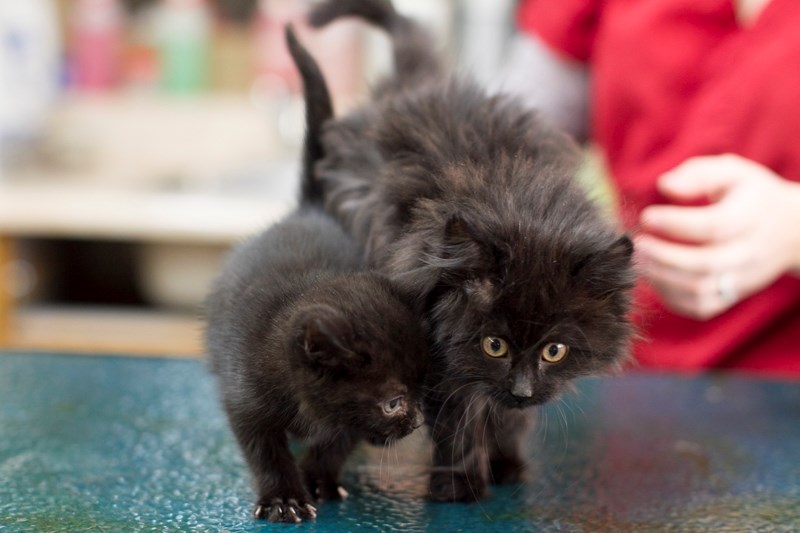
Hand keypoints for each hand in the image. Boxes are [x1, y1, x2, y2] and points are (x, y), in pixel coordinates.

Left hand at [636, 154, 799, 319]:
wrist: (792, 230)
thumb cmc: (751, 195)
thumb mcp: (732, 171)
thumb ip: (697, 174)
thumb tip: (663, 186)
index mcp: (750, 218)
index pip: (713, 226)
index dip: (675, 224)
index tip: (646, 216)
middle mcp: (749, 253)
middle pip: (705, 264)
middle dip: (663, 256)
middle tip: (637, 244)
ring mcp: (742, 279)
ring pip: (700, 291)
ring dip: (662, 278)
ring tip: (640, 261)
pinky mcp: (733, 296)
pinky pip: (700, 307)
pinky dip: (671, 297)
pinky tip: (655, 277)